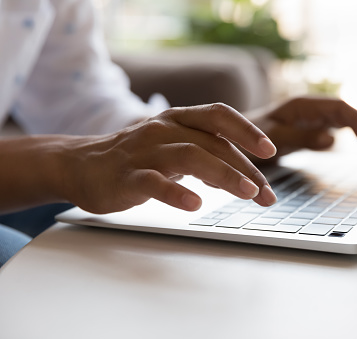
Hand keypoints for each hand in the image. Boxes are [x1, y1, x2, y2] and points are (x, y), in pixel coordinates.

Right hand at [57, 103, 277, 213]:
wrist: (80, 164)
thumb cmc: (137, 157)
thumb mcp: (174, 147)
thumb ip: (207, 155)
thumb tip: (245, 176)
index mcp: (178, 119)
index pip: (219, 116)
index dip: (246, 130)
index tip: (270, 151)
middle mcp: (164, 129)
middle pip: (213, 143)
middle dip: (246, 169)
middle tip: (266, 195)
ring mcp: (145, 152)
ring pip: (190, 156)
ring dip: (223, 174)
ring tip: (247, 193)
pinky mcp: (127, 176)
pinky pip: (154, 183)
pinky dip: (176, 193)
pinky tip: (195, 205)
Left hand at [244, 96, 356, 161]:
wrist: (231, 137)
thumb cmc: (246, 136)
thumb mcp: (272, 138)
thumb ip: (300, 138)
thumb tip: (332, 140)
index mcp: (302, 105)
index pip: (340, 108)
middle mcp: (310, 108)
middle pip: (347, 114)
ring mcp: (312, 118)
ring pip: (345, 121)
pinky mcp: (310, 129)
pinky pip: (337, 129)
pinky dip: (352, 136)